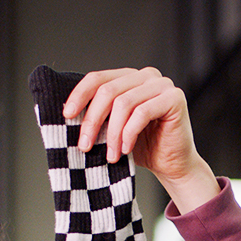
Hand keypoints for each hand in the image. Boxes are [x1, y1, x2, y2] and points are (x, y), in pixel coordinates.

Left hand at [63, 68, 219, 212]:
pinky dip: (129, 134)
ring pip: (123, 103)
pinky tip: (126, 150)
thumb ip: (97, 116)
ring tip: (111, 155)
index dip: (79, 95)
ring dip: (112, 133)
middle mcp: (146, 76)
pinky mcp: (174, 98)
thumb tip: (66, 114)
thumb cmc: (142, 147)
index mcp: (129, 78)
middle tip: (85, 145)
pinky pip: (142, 113)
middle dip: (92, 120)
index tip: (67, 116)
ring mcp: (162, 85)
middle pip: (108, 91)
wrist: (171, 164)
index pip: (98, 78)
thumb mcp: (112, 129)